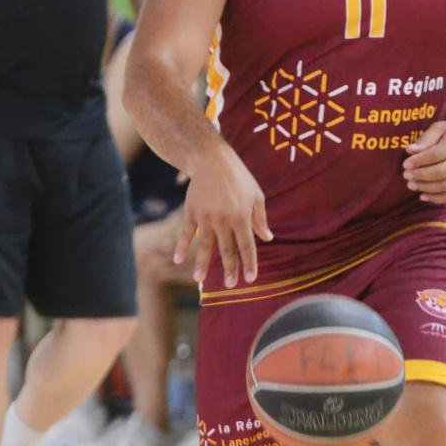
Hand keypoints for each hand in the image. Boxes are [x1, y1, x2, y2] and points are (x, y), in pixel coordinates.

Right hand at [173, 144, 271, 286]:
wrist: (212, 159)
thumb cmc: (238, 177)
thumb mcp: (256, 195)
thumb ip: (260, 219)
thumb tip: (267, 238)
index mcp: (242, 217)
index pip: (247, 246)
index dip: (249, 264)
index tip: (250, 279)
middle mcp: (224, 220)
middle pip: (227, 250)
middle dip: (230, 269)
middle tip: (230, 285)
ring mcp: (206, 217)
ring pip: (205, 246)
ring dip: (203, 264)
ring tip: (200, 280)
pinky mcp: (192, 212)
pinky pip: (186, 233)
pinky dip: (181, 247)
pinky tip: (178, 260)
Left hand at [402, 118, 445, 205]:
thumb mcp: (442, 127)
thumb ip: (426, 138)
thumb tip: (409, 151)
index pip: (435, 155)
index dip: (419, 162)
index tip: (405, 164)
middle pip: (440, 173)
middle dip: (420, 176)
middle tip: (406, 176)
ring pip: (445, 186)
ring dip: (425, 188)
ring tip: (412, 185)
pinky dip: (436, 198)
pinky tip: (423, 195)